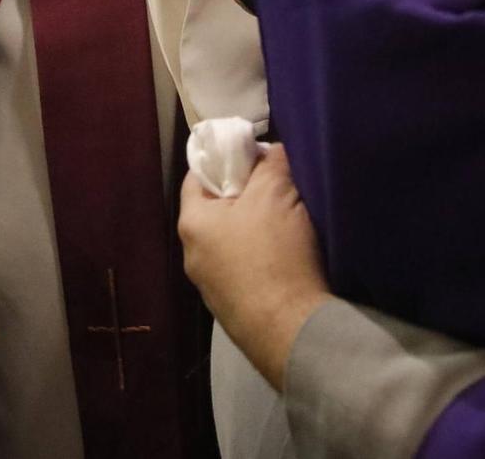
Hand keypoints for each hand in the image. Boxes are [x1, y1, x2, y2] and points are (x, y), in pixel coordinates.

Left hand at [178, 146, 329, 390]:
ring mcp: (212, 288)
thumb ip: (271, 161)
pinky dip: (266, 257)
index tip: (254, 153)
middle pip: (219, 208)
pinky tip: (291, 257)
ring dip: (259, 227)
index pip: (197, 174)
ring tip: (292, 220)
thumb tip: (270, 152)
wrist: (291, 332)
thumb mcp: (276, 192)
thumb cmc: (274, 254)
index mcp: (192, 223)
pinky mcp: (235, 310)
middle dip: (248, 193)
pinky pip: (248, 268)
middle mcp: (193, 255)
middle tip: (280, 183)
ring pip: (235, 240)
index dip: (225, 157)